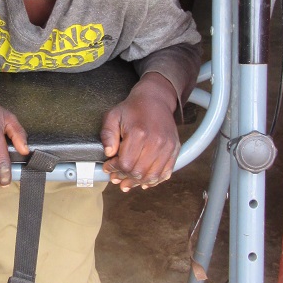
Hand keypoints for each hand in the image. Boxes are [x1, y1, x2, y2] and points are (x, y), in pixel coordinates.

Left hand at [101, 72, 179, 192]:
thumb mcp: (113, 116)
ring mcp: (168, 146)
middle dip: (124, 178)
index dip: (114, 169)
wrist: (155, 99)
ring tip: (127, 183)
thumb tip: (108, 154)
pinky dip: (154, 180)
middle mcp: (156, 141)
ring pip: (152, 176)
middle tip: (116, 178)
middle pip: (138, 172)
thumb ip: (107, 135)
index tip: (108, 167)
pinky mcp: (175, 149)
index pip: (125, 163)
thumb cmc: (132, 109)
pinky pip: (166, 172)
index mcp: (138, 133)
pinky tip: (144, 182)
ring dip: (138, 182)